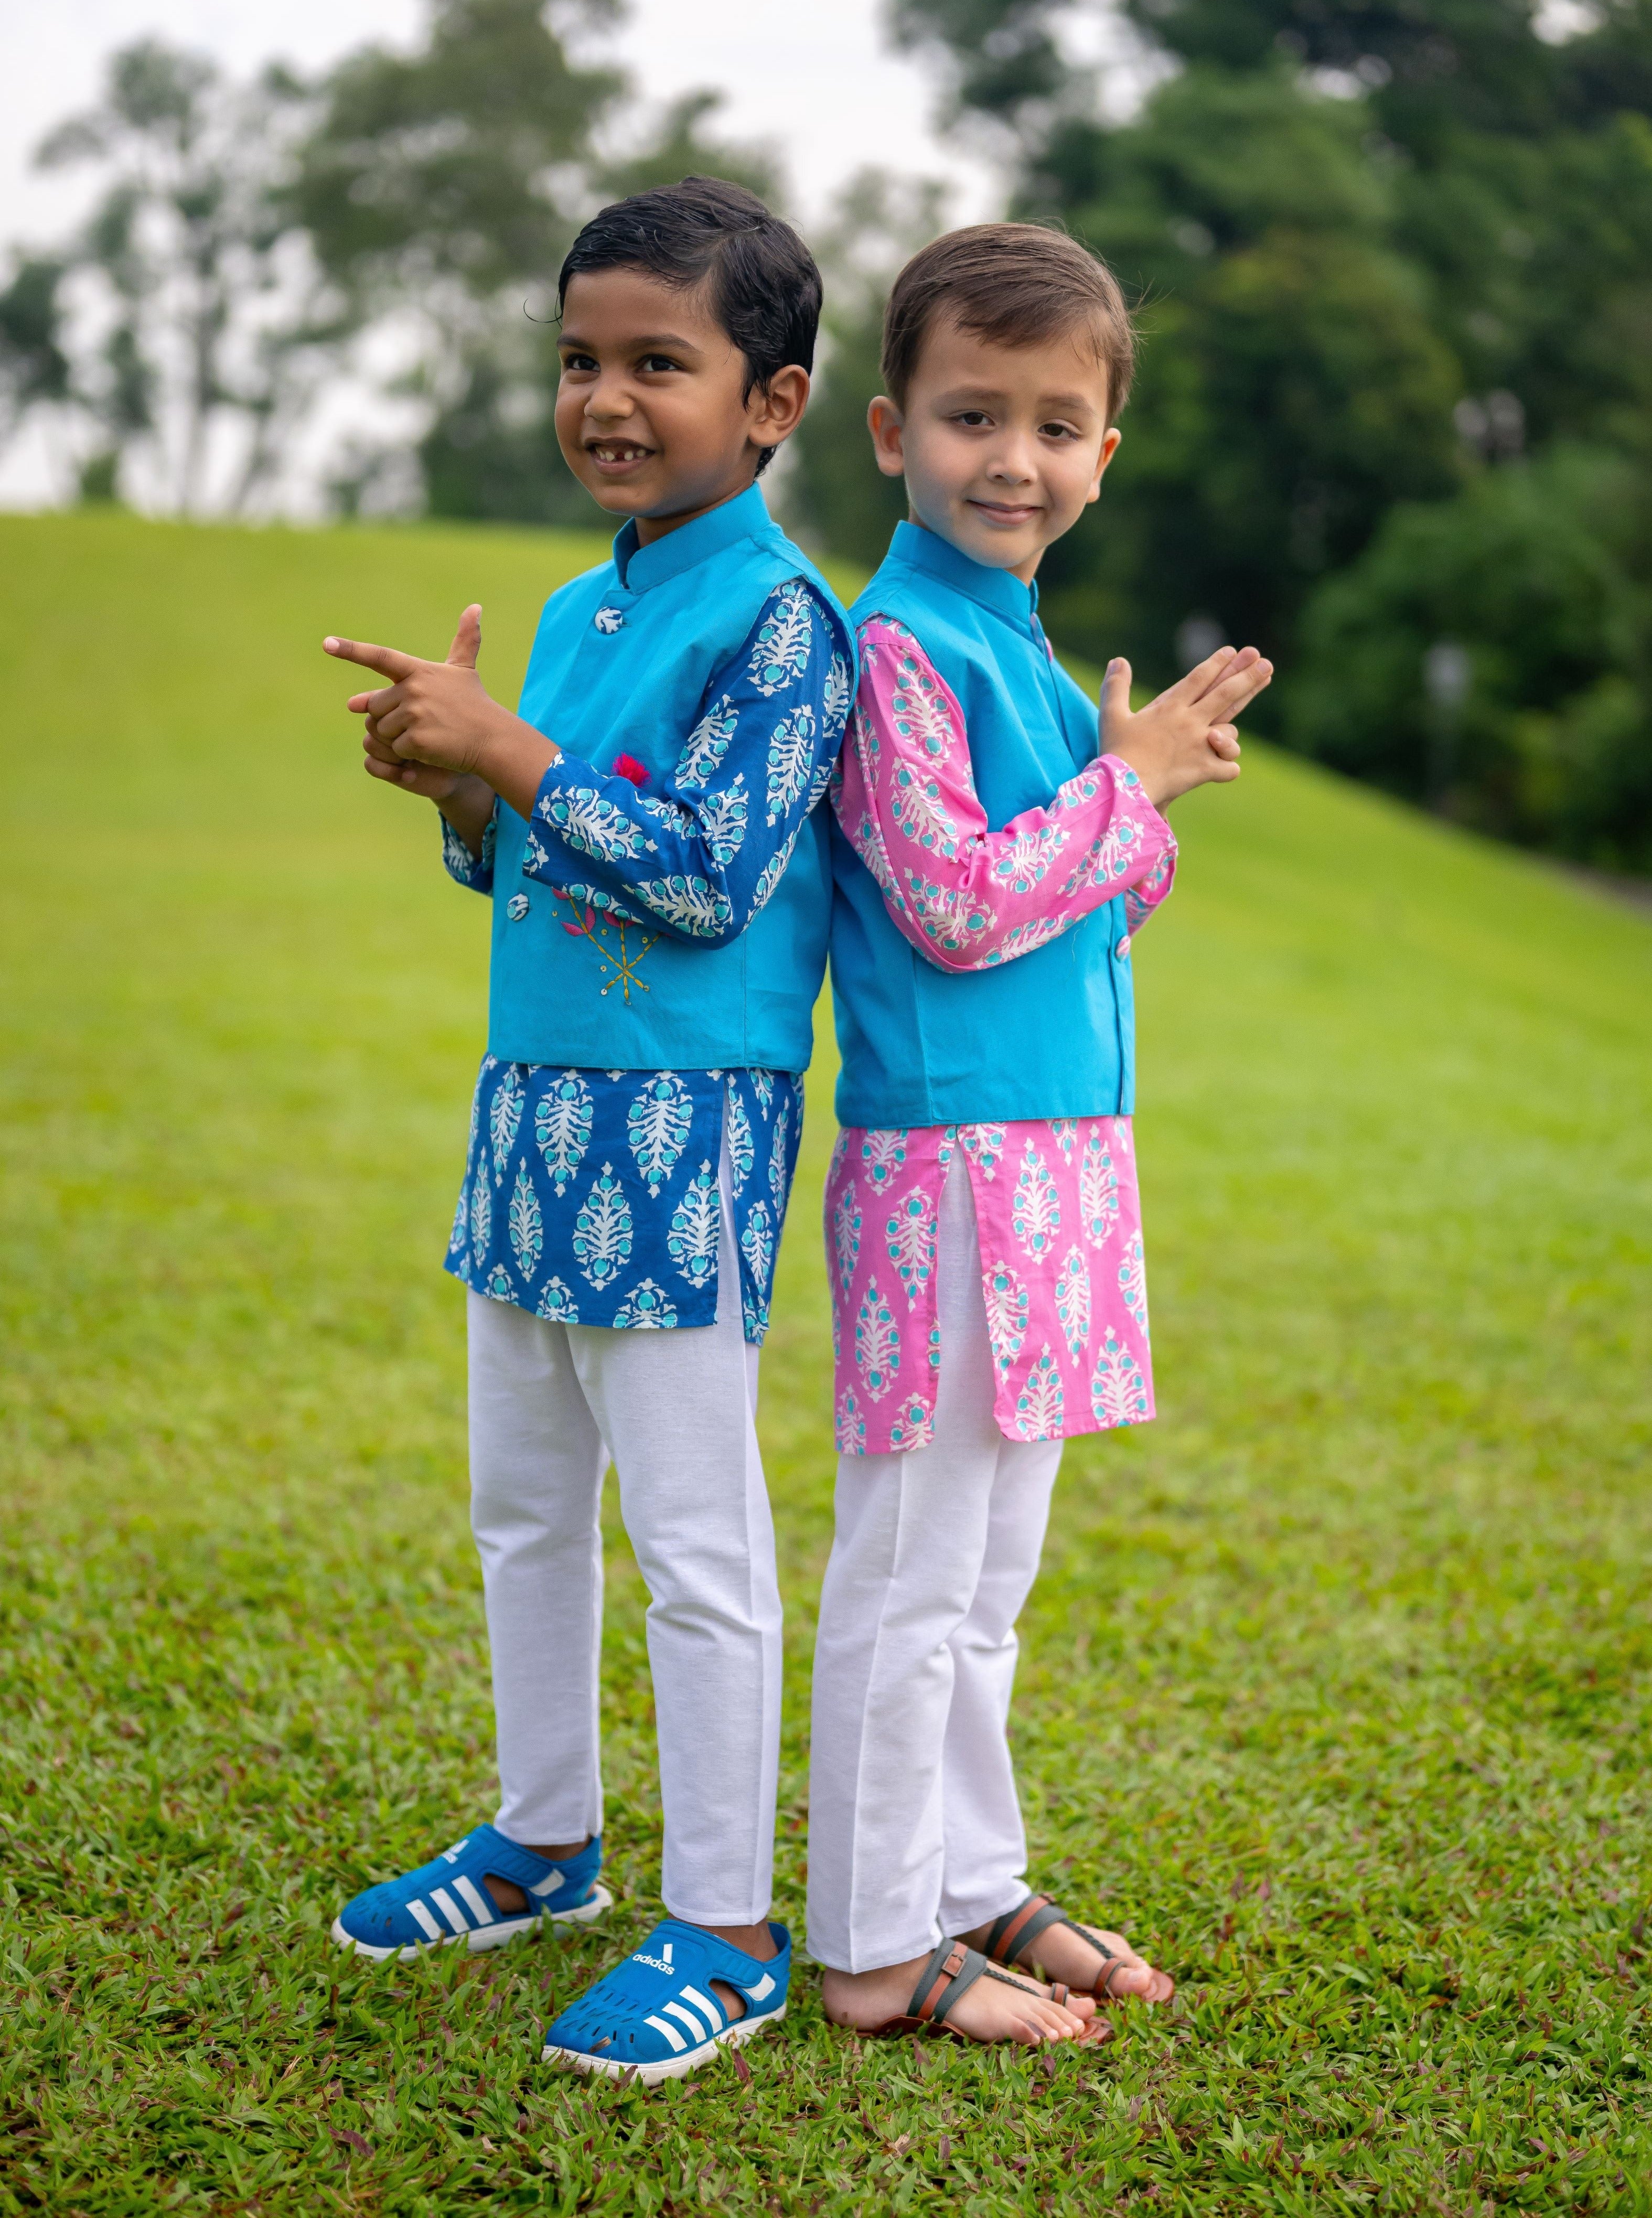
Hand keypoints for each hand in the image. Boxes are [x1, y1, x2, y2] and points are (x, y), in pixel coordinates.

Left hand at [323, 604, 557, 819]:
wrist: (492, 740)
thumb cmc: (476, 705)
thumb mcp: (465, 670)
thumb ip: (465, 639)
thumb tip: (475, 607)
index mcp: (418, 671)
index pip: (380, 657)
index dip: (352, 650)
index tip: (326, 643)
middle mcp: (414, 689)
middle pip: (375, 707)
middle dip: (391, 718)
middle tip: (422, 721)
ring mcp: (415, 715)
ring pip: (382, 730)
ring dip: (399, 737)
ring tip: (428, 734)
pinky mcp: (416, 740)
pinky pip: (396, 749)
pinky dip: (409, 754)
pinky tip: (430, 749)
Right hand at [1100, 643, 1271, 809]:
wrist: (1122, 788)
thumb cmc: (1115, 752)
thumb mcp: (1111, 715)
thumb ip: (1116, 686)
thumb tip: (1118, 660)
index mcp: (1170, 707)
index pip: (1199, 678)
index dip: (1217, 663)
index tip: (1232, 650)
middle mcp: (1190, 722)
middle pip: (1226, 694)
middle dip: (1248, 677)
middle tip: (1266, 664)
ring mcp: (1200, 745)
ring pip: (1231, 732)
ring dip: (1229, 735)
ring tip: (1222, 736)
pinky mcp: (1204, 770)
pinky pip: (1229, 767)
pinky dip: (1226, 768)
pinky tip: (1221, 769)